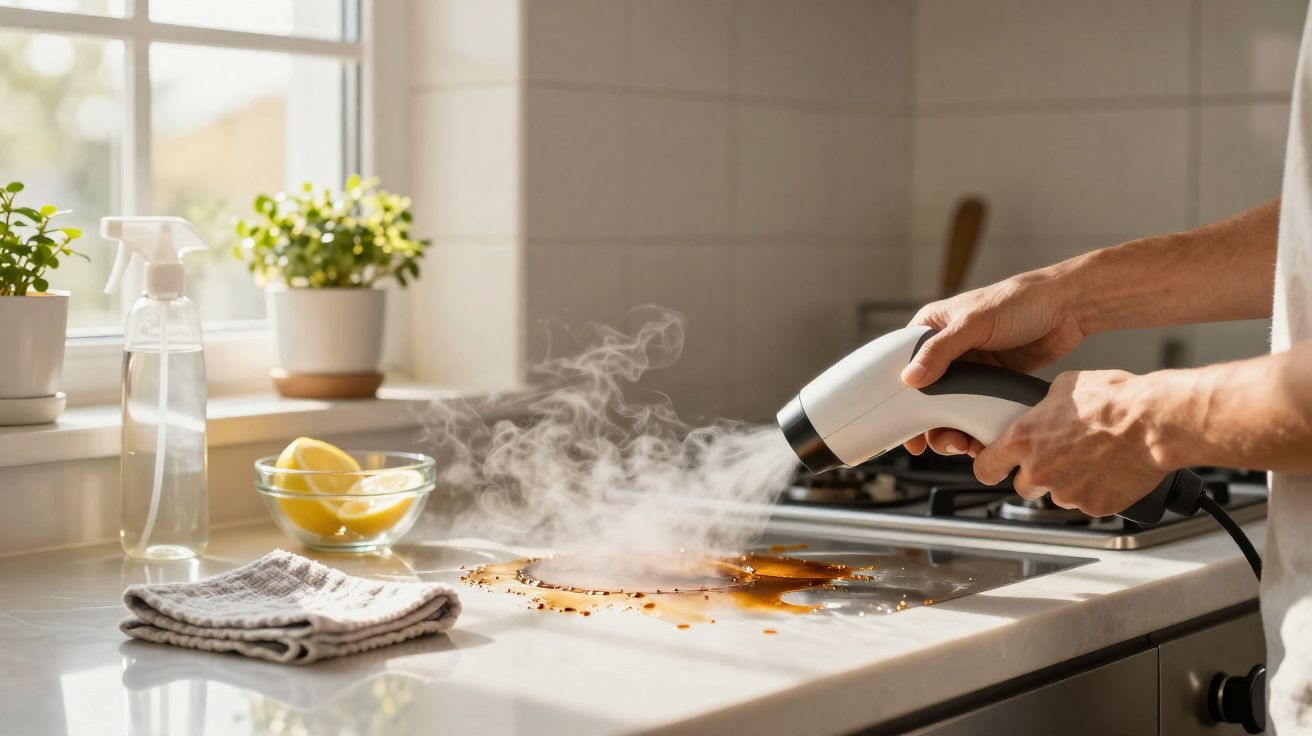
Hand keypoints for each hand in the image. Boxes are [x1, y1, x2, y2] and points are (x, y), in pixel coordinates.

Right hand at [902, 269, 1089, 457]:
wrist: (1067, 308)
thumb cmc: (1019, 301)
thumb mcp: (973, 323)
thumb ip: (940, 350)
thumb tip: (910, 379)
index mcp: (933, 327)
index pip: (903, 365)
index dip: (899, 398)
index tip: (901, 428)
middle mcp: (947, 349)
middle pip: (925, 394)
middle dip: (929, 423)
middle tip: (939, 442)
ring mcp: (970, 366)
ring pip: (950, 406)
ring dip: (952, 429)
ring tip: (962, 444)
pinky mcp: (991, 379)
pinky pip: (975, 408)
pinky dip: (974, 426)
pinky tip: (979, 438)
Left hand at [972, 370, 1165, 516]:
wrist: (1153, 423)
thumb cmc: (1114, 400)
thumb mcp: (1066, 388)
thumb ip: (1044, 406)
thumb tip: (1044, 409)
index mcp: (1023, 440)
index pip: (986, 467)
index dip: (991, 468)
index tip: (995, 468)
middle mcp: (1039, 470)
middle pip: (1023, 486)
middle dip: (1038, 476)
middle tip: (1061, 459)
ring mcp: (1066, 492)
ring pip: (1059, 494)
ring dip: (1071, 482)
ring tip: (1095, 458)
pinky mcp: (1094, 506)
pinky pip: (1089, 502)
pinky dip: (1097, 491)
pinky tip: (1111, 470)